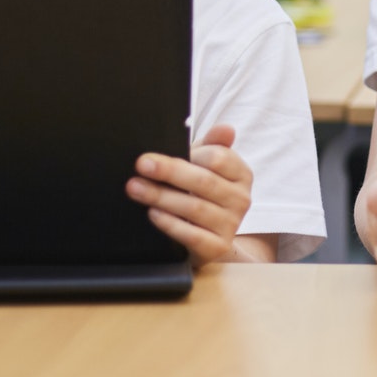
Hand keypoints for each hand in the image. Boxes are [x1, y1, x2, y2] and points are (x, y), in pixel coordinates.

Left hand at [128, 123, 253, 266]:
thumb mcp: (207, 167)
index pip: (219, 158)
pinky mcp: (217, 247)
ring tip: (136, 188)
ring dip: (161, 196)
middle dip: (169, 172)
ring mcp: (231, 225)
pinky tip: (152, 213)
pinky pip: (192, 235)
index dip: (191, 154)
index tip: (162, 152)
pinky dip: (170, 223)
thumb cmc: (203, 194)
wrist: (209, 238)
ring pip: (195, 207)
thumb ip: (214, 145)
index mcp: (241, 174)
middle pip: (204, 181)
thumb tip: (225, 129)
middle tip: (141, 165)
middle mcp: (241, 199)